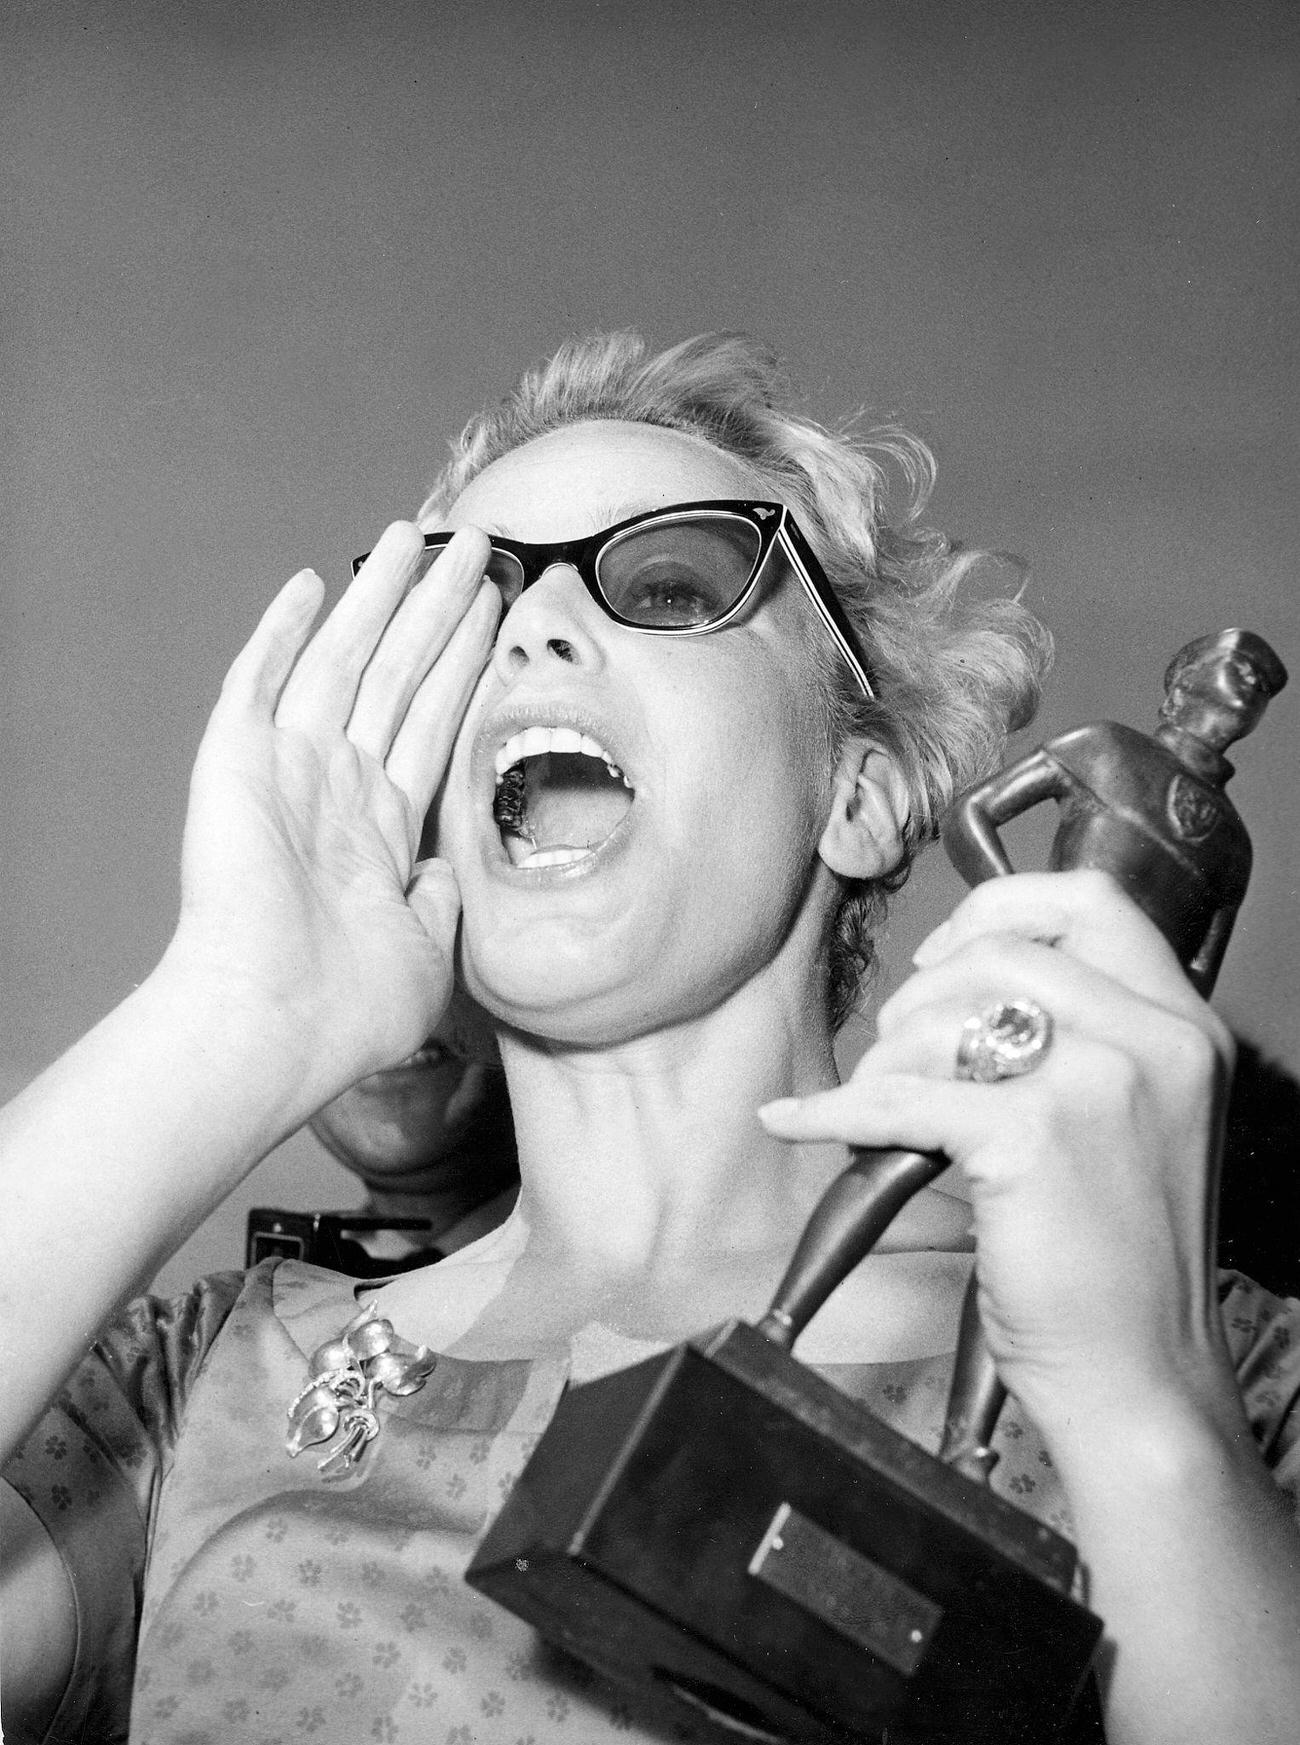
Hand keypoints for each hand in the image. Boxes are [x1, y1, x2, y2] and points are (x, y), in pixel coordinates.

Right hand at [165, 523, 499, 1116]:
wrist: (275, 1026)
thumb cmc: (350, 1010)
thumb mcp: (429, 951)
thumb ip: (441, 898)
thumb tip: (446, 867)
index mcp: (383, 826)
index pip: (435, 721)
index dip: (464, 663)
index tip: (495, 609)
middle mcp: (339, 785)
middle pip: (400, 674)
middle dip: (436, 609)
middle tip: (474, 545)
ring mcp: (288, 770)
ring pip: (347, 660)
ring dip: (380, 597)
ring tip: (419, 535)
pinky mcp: (236, 763)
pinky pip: (259, 681)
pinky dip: (281, 633)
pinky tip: (309, 585)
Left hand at [762, 870, 1236, 1443]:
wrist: (1143, 1376)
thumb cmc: (1125, 1261)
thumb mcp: (1144, 1120)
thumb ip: (1089, 1042)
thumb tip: (965, 987)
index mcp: (1185, 1026)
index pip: (1089, 902)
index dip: (999, 908)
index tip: (945, 951)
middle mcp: (1156, 1039)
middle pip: (1000, 951)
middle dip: (923, 992)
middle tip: (898, 1051)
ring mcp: (1100, 1083)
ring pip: (946, 1014)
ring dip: (887, 1057)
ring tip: (881, 1107)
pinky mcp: (1033, 1137)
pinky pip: (901, 1097)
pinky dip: (834, 1110)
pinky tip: (796, 1120)